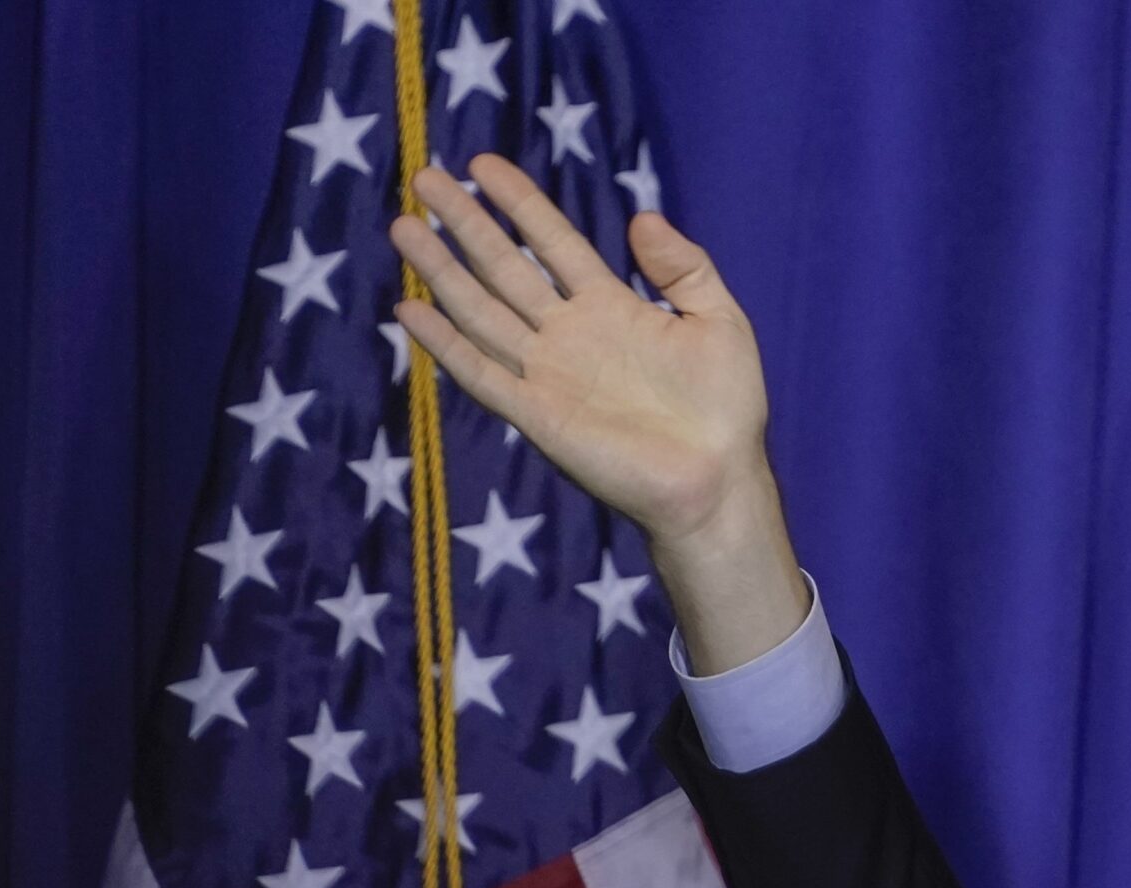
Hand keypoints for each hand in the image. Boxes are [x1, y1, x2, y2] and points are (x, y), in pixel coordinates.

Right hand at [389, 154, 807, 672]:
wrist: (718, 479)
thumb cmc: (726, 407)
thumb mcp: (719, 321)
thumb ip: (684, 268)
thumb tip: (642, 216)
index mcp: (611, 307)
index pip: (554, 242)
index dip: (520, 204)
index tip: (481, 164)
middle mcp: (570, 334)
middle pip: (505, 268)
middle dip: (465, 224)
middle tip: (424, 176)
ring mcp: (549, 373)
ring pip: (482, 310)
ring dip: (442, 271)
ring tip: (404, 226)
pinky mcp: (538, 414)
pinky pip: (482, 373)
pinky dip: (446, 344)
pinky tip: (412, 310)